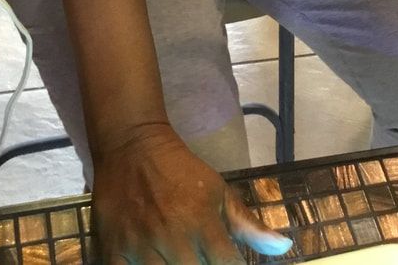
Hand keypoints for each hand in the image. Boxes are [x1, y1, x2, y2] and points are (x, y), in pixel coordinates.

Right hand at [92, 123, 292, 263]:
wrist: (133, 145)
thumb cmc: (182, 171)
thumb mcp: (219, 192)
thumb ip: (249, 225)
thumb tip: (284, 249)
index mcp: (203, 222)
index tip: (226, 261)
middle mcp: (173, 237)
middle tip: (199, 256)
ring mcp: (140, 246)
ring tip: (178, 259)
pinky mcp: (112, 250)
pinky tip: (151, 264)